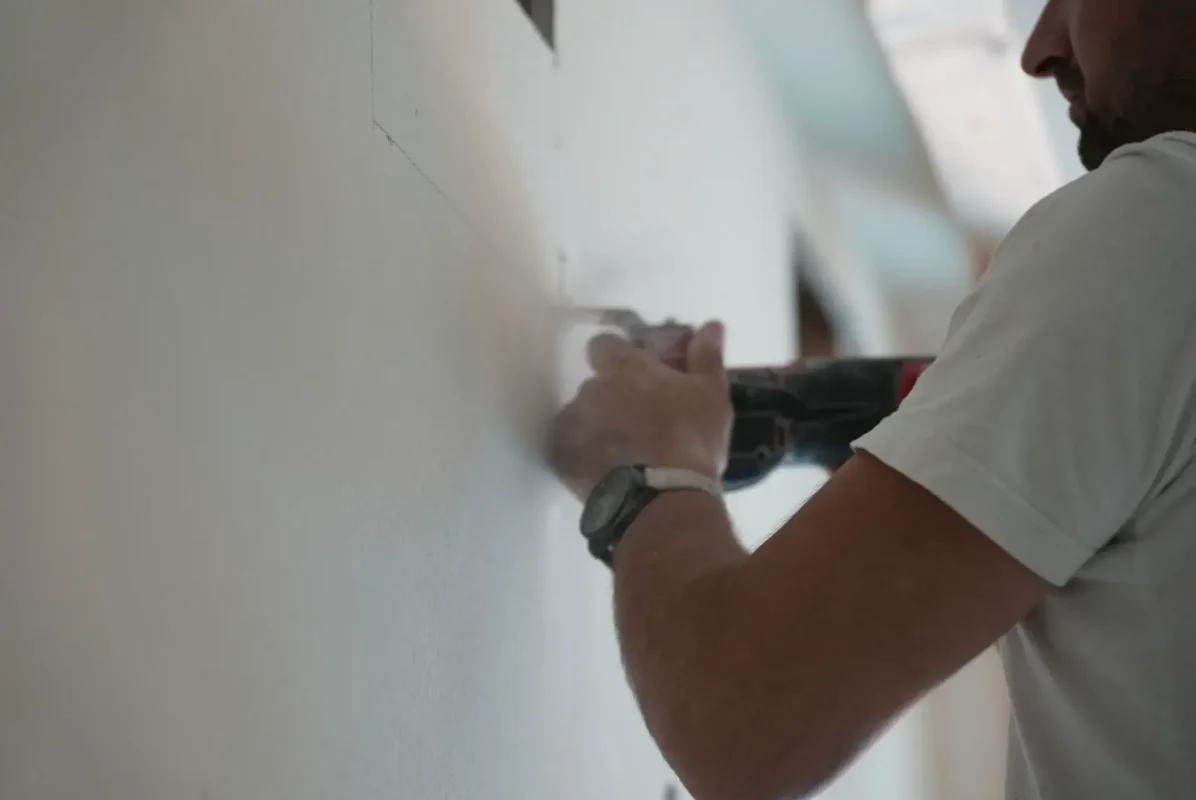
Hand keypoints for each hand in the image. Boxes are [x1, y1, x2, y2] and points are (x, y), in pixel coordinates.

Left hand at [550, 321, 732, 500]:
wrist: (663, 499)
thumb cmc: (690, 439)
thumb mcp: (710, 394)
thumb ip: (706, 356)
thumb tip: (712, 325)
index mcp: (623, 367)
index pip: (604, 344)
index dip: (618, 355)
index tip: (638, 373)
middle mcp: (590, 389)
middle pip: (596, 385)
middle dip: (614, 398)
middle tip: (642, 421)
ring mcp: (572, 425)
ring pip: (582, 418)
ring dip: (599, 427)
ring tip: (627, 453)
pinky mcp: (561, 458)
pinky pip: (570, 449)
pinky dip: (586, 456)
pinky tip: (609, 471)